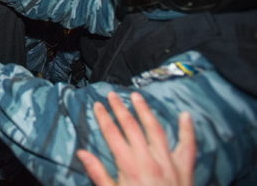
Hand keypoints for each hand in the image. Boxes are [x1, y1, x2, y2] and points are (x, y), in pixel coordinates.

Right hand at [76, 92, 195, 185]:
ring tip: (136, 96)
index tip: (98, 105)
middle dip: (120, 109)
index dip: (103, 118)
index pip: (112, 134)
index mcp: (129, 167)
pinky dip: (187, 130)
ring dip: (145, 111)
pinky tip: (185, 115)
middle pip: (131, 127)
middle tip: (112, 95)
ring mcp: (168, 163)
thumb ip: (98, 174)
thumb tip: (81, 153)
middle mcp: (148, 160)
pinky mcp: (184, 169)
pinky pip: (187, 145)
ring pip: (155, 129)